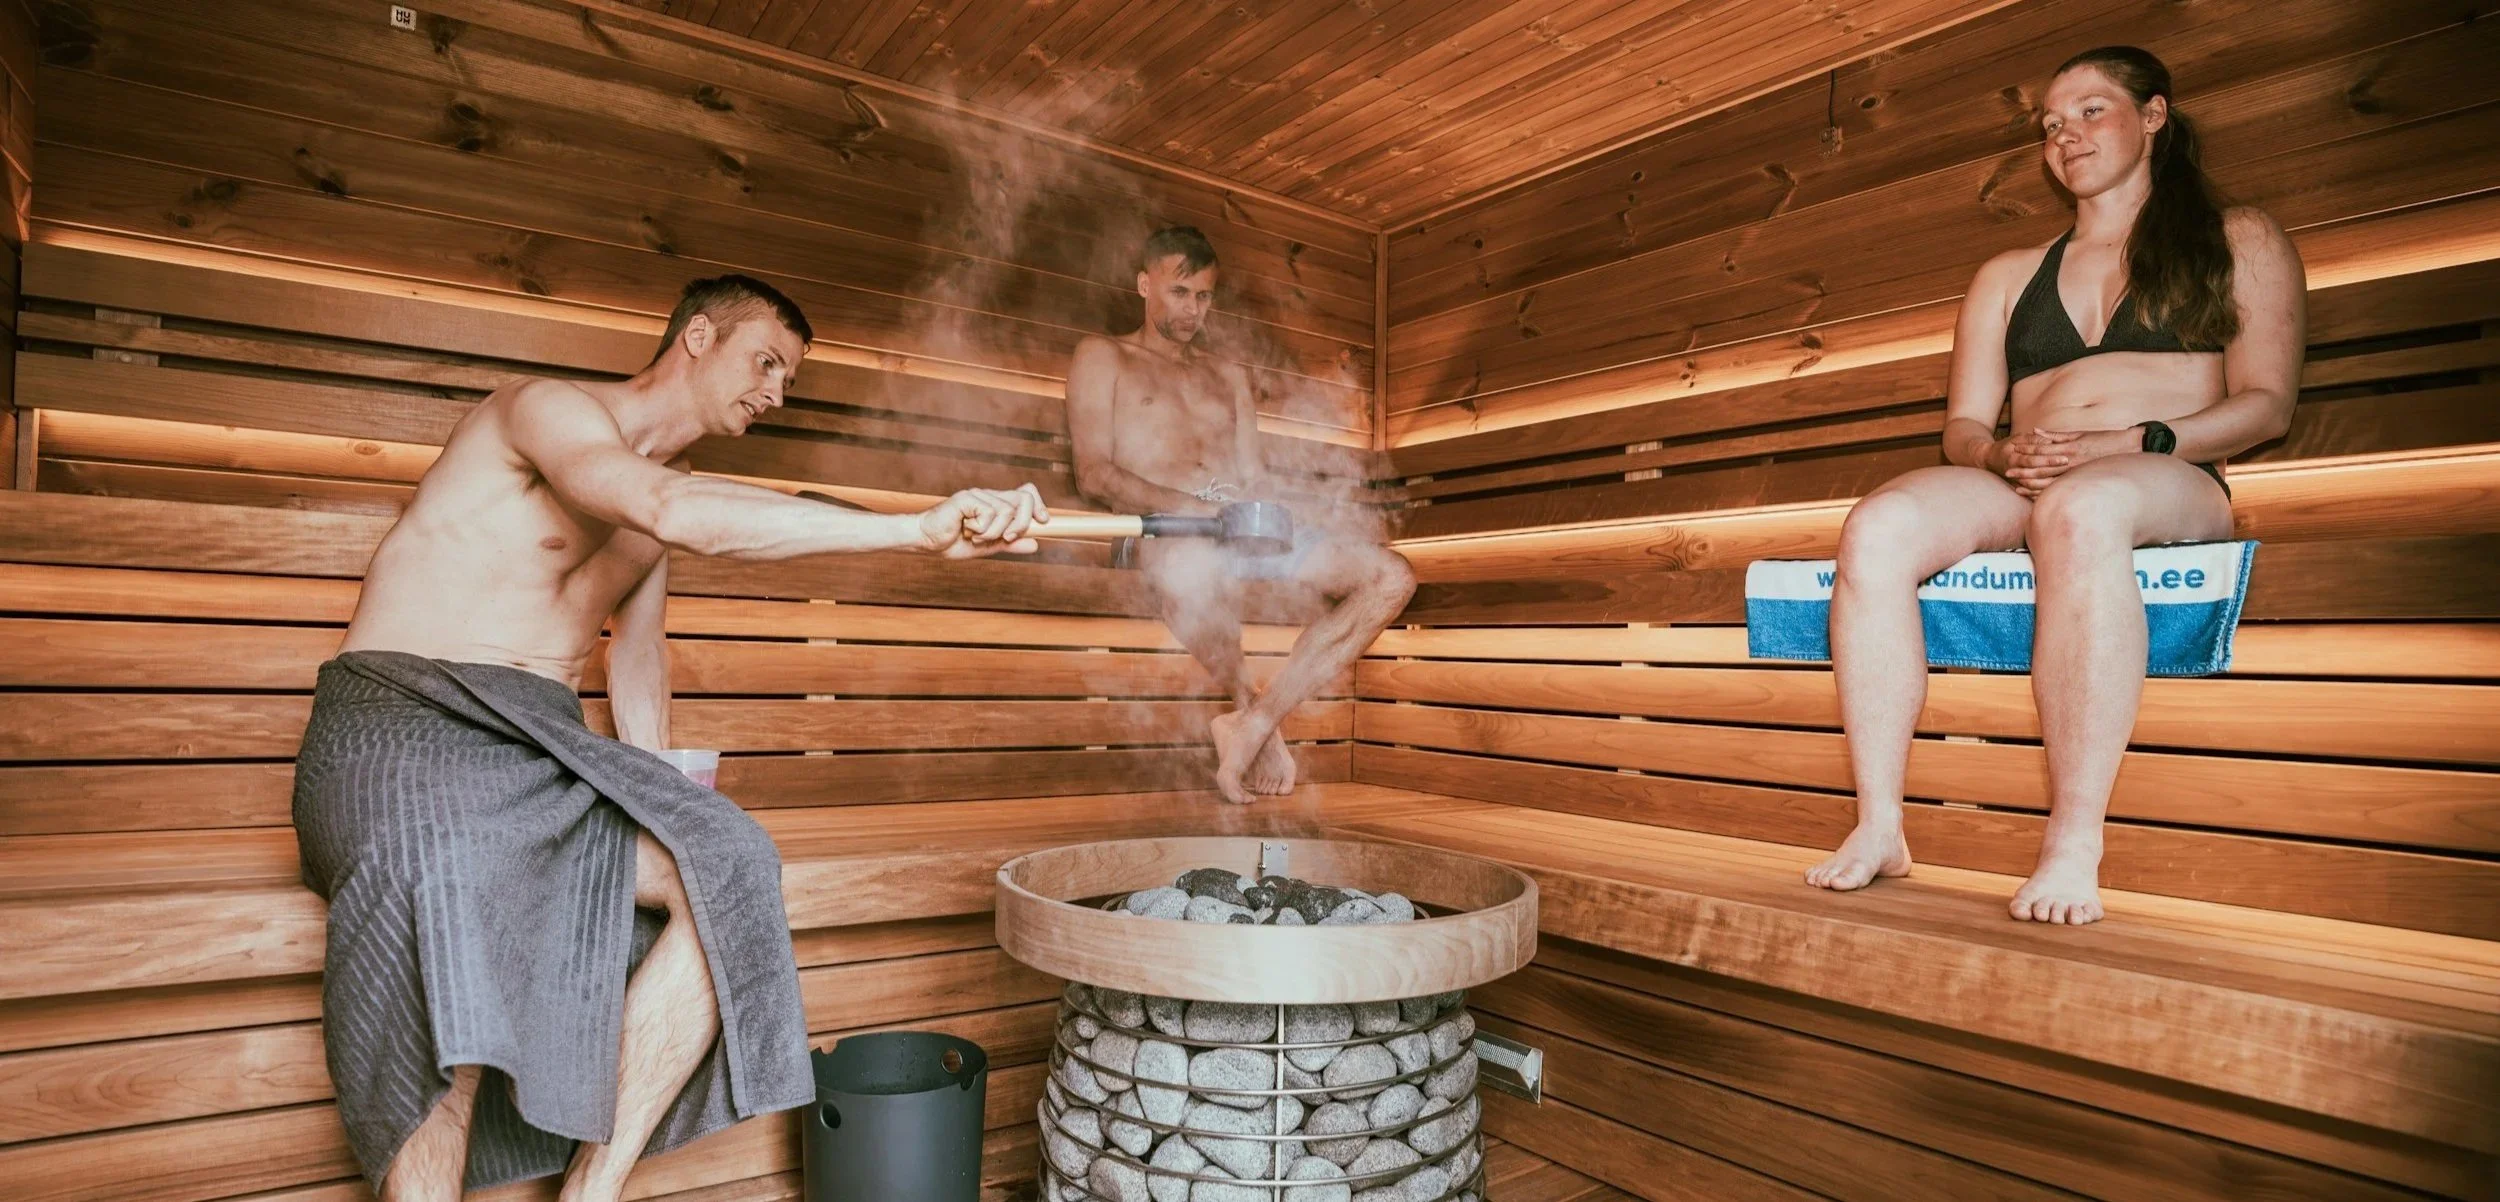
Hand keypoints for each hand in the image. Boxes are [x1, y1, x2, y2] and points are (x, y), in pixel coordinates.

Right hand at [921, 484, 1047, 558]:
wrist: (925, 541)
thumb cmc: (952, 542)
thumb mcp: (987, 547)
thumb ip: (1009, 543)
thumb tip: (1036, 543)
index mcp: (997, 505)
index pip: (1027, 493)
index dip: (1039, 504)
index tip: (1044, 521)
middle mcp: (990, 496)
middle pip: (1024, 500)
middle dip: (1022, 525)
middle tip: (1005, 538)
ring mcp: (979, 495)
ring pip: (1006, 512)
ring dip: (994, 532)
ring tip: (976, 536)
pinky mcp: (967, 498)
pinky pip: (989, 513)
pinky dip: (981, 529)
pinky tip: (966, 529)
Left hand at [2000, 428, 2133, 497]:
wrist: (2130, 449)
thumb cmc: (2104, 440)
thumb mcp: (2079, 434)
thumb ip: (2056, 435)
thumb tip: (2035, 431)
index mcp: (2069, 447)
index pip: (2041, 449)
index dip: (2026, 450)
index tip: (2013, 450)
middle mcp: (2070, 462)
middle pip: (2041, 467)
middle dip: (2023, 469)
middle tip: (2007, 471)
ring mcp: (2076, 474)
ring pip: (2048, 481)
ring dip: (2031, 484)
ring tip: (2016, 486)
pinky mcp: (2082, 483)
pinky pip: (2061, 490)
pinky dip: (2046, 493)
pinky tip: (2035, 496)